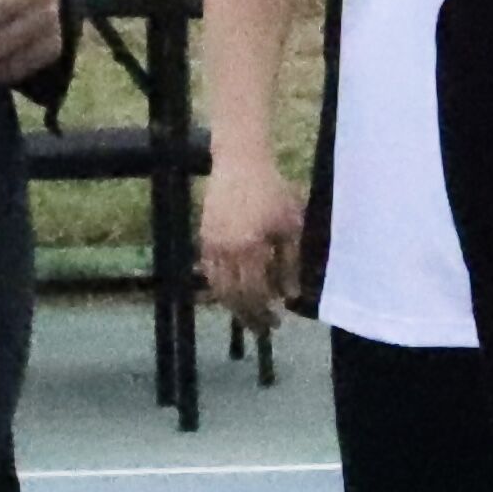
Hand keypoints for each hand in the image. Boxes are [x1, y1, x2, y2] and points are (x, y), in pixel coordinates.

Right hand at [200, 148, 304, 337]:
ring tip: (247, 316)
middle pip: (235, 297)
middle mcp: (226, 252)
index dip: (265, 312)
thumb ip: (289, 263)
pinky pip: (208, 272)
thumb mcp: (290, 225)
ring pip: (218, 288)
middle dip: (249, 316)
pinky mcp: (203, 237)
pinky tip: (230, 293)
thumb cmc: (272, 190)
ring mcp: (211, 245)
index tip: (277, 323)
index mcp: (250, 249)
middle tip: (263, 329)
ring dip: (233, 307)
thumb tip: (288, 296)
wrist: (240, 162)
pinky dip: (218, 287)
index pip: (255, 294)